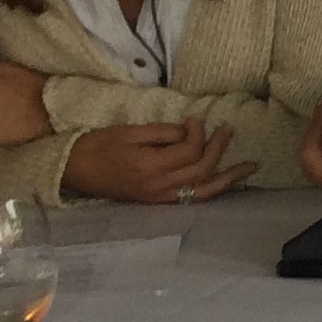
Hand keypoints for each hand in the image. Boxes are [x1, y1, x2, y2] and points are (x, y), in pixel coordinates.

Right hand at [64, 120, 256, 204]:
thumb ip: (162, 133)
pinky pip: (192, 198)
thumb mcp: (128, 132)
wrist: (70, 171)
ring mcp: (159, 198)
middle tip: (229, 130)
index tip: (195, 119)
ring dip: (229, 178)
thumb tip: (188, 130)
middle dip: (218, 149)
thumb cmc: (96, 146)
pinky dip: (212, 189)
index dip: (198, 133)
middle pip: (201, 170)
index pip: (190, 151)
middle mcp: (159, 187)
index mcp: (150, 167)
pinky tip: (227, 181)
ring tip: (251, 167)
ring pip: (203, 191)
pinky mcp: (157, 202)